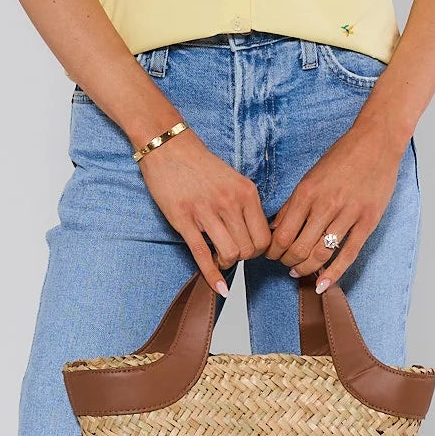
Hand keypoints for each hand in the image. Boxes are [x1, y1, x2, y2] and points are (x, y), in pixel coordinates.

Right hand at [138, 127, 272, 295]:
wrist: (169, 147)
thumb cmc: (201, 165)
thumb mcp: (234, 179)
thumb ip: (246, 205)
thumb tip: (254, 234)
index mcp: (246, 192)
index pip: (265, 237)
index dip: (260, 251)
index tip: (250, 249)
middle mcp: (229, 203)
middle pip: (249, 250)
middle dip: (243, 258)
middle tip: (232, 253)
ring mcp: (206, 212)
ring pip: (230, 254)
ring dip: (227, 263)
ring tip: (219, 256)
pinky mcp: (184, 220)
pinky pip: (202, 255)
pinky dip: (212, 276)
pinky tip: (220, 288)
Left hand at [266, 120, 405, 290]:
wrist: (377, 143)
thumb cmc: (342, 157)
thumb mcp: (310, 176)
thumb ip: (293, 204)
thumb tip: (276, 228)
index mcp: (307, 192)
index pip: (282, 234)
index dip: (273, 251)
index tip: (271, 254)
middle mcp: (326, 205)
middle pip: (299, 248)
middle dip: (287, 261)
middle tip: (284, 264)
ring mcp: (349, 214)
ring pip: (321, 254)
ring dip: (306, 268)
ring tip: (299, 271)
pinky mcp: (368, 222)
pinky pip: (348, 254)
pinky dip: (334, 273)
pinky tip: (323, 284)